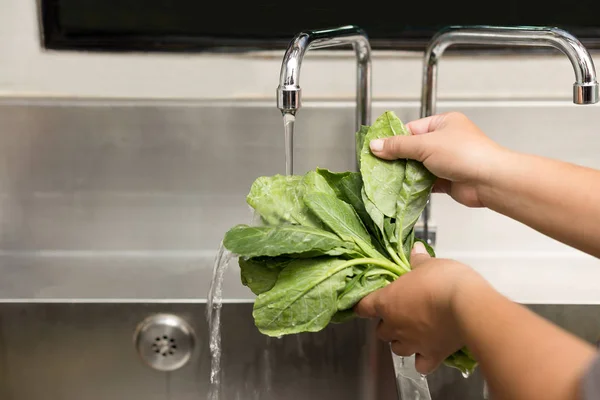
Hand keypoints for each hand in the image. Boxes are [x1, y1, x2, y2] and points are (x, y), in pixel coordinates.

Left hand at [354, 242, 485, 373]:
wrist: (468, 306)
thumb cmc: (444, 280)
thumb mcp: (429, 264)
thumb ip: (419, 260)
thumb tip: (416, 250)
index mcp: (387, 302)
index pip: (363, 308)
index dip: (364, 306)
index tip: (367, 304)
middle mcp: (395, 326)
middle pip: (380, 332)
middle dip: (387, 324)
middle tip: (399, 314)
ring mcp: (412, 343)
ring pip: (396, 349)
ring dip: (401, 342)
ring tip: (412, 333)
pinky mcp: (432, 355)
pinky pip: (420, 365)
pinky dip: (422, 361)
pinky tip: (428, 352)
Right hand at [369, 112, 506, 207]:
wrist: (490, 181)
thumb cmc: (464, 154)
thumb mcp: (425, 145)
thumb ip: (398, 146)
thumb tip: (375, 146)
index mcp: (443, 124)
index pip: (410, 129)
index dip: (393, 139)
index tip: (375, 149)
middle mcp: (445, 141)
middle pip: (412, 149)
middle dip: (397, 159)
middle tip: (377, 167)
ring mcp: (446, 162)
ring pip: (418, 167)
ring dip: (405, 174)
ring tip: (386, 180)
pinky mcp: (447, 180)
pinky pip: (424, 182)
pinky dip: (413, 187)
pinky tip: (400, 191)